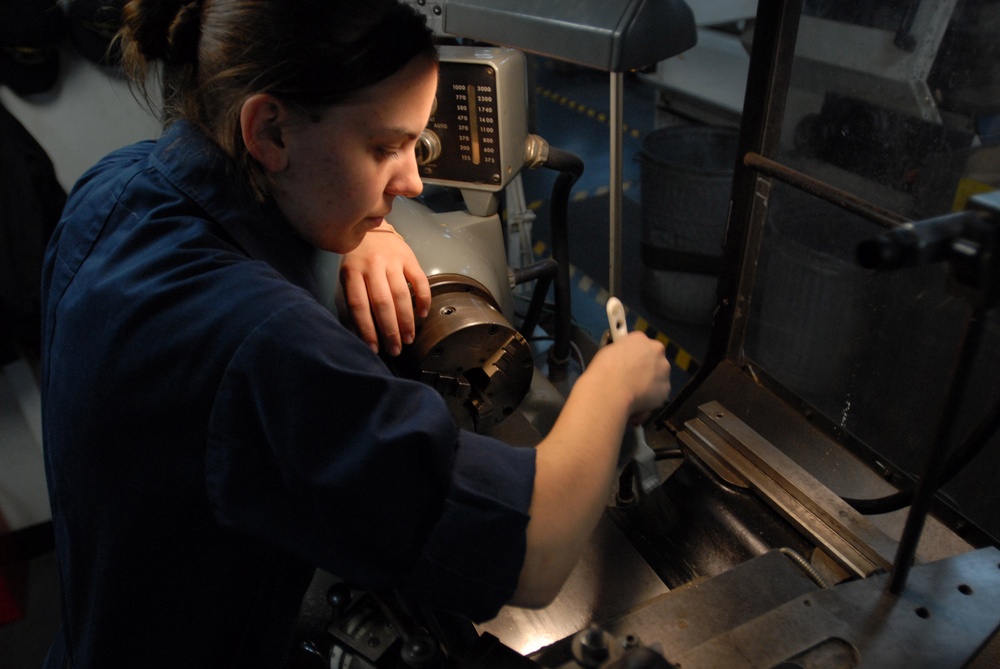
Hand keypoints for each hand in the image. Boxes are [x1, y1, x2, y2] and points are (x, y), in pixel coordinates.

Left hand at [339, 224, 431, 355]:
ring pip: (401, 294)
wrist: (371, 229)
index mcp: (352, 273)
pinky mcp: (409, 257)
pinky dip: (423, 299)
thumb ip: (354, 300)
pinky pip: (419, 281)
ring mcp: (392, 260)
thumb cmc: (357, 260)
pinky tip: (423, 314)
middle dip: (390, 330)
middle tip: (396, 349)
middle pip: (382, 303)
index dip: (367, 329)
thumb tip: (363, 334)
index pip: (359, 306)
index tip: (374, 349)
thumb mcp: (348, 277)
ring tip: (409, 339)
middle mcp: (372, 266)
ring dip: (406, 320)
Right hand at [590, 331, 670, 420]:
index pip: (640, 343)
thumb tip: (624, 361)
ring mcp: (664, 370)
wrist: (611, 390)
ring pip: (659, 375)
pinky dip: (651, 397)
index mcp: (640, 339)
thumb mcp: (609, 351)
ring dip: (651, 382)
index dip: (634, 354)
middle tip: (633, 378)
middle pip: (654, 357)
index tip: (628, 362)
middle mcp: (657, 351)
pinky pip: (659, 392)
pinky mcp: (666, 389)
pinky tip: (638, 401)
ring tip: (635, 393)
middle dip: (646, 367)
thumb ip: (622, 353)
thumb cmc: (605, 369)